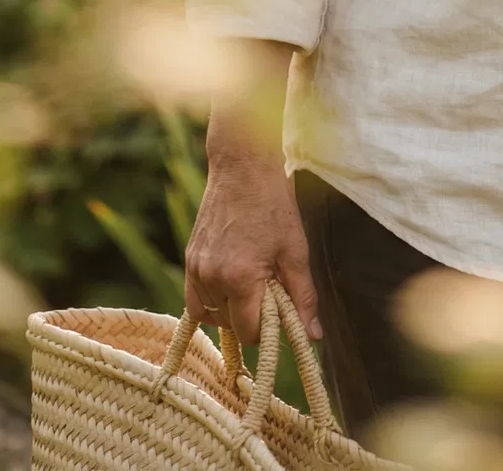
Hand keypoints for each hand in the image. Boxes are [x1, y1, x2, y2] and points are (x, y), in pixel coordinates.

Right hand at [185, 142, 320, 343]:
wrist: (243, 166)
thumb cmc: (273, 204)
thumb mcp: (295, 250)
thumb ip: (303, 296)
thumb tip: (313, 335)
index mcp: (240, 278)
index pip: (249, 333)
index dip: (269, 330)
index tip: (280, 313)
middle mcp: (212, 277)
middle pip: (230, 327)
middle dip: (251, 318)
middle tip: (268, 291)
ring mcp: (196, 268)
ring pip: (210, 316)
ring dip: (230, 312)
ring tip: (250, 287)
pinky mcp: (189, 259)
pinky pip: (194, 300)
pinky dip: (211, 303)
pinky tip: (229, 287)